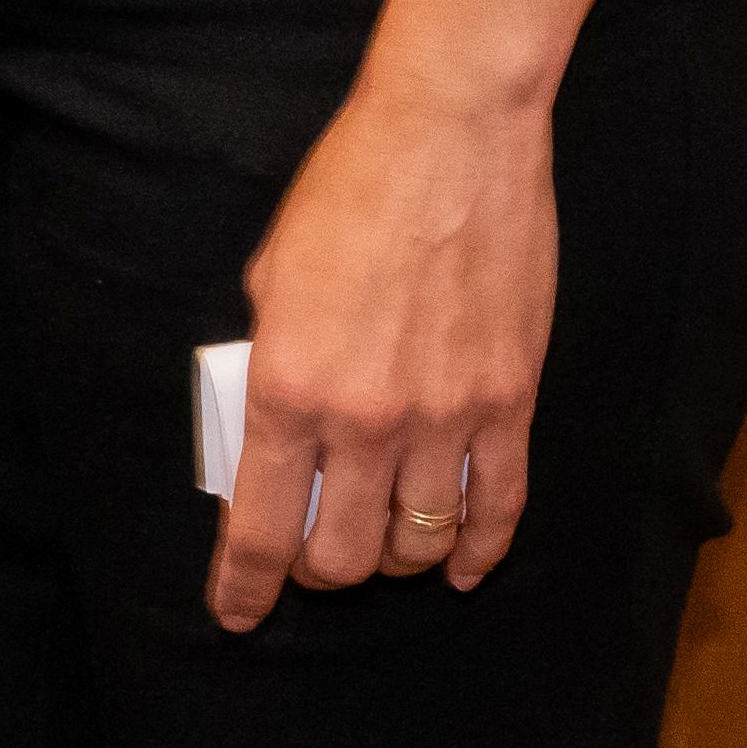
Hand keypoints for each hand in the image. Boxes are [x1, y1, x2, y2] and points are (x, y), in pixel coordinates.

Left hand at [213, 68, 557, 618]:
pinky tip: (461, 567)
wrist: (449, 134)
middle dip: (319, 570)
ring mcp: (445, 416)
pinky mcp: (509, 401)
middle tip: (312, 553)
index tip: (237, 613)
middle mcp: (364, 418)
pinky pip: (498, 508)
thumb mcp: (271, 277)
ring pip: (417, 543)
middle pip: (341, 555)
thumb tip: (272, 431)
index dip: (243, 586)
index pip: (258, 526)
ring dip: (394, 558)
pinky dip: (478, 552)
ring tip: (381, 541)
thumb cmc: (349, 191)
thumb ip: (269, 363)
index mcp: (288, 385)